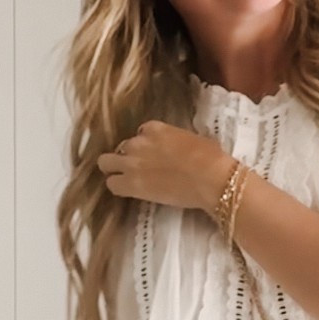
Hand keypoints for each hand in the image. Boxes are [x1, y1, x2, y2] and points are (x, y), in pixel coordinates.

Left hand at [97, 123, 232, 211]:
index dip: (147, 146)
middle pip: (122, 147)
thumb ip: (177, 140)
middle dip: (128, 156)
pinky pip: (112, 184)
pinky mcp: (131, 184)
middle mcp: (139, 142)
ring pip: (107, 162)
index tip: (155, 155)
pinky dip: (117, 186)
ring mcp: (132, 162)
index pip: (141, 133)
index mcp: (155, 128)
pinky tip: (127, 191)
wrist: (210, 178)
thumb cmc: (211, 158)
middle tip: (139, 169)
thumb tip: (180, 149)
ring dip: (115, 170)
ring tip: (126, 180)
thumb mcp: (193, 138)